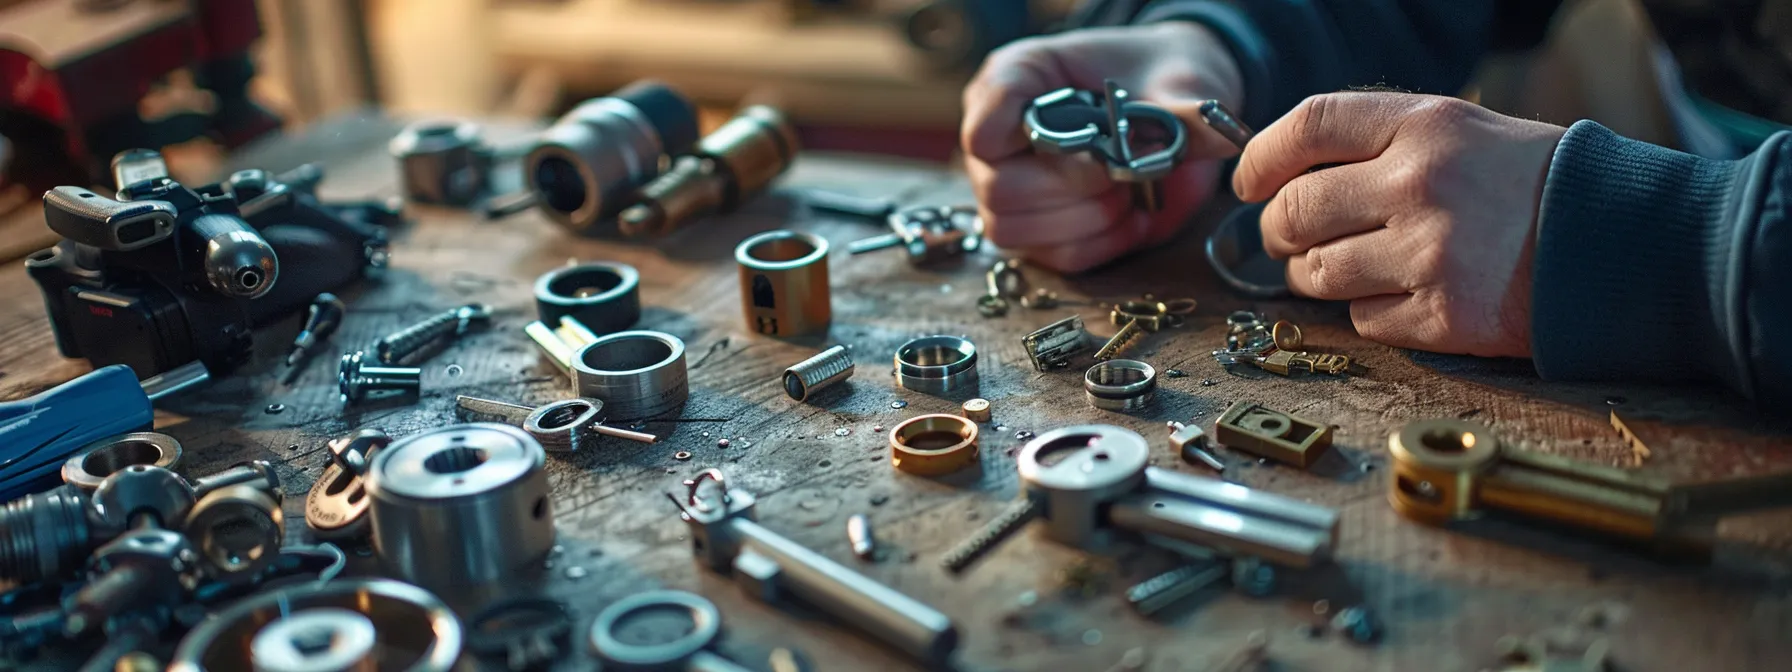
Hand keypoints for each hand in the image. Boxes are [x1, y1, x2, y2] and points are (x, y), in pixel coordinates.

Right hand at [962, 22, 1245, 271]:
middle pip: (1000, 189)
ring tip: (1128, 191)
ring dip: (1087, 219)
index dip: (1025, 140)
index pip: (983, 123)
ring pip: (1016, 229)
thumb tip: (1221, 137)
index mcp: (1015, 81)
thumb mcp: (1175, 79)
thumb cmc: (1158, 77)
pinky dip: (1103, 242)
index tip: (1088, 139)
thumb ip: (1184, 109)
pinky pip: (1057, 257)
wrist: (1170, 101)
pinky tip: (1131, 215)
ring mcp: (1009, 190)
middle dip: (1073, 187)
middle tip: (1121, 169)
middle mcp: (998, 140)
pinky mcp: (1037, 233)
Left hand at [1232, 93, 1565, 357]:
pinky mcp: (1442, 316)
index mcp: (1425, 126)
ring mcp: (1430, 255)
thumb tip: (1283, 174)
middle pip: (1295, 210)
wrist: (1619, 245)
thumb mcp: (1460, 132)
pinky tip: (1403, 294)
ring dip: (1312, 276)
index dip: (1262, 156)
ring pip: (1316, 273)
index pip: (1309, 125)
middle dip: (1277, 229)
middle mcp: (1421, 185)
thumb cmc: (1528, 185)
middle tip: (1286, 236)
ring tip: (1339, 267)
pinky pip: (1361, 318)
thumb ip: (1378, 143)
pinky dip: (1368, 311)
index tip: (1248, 181)